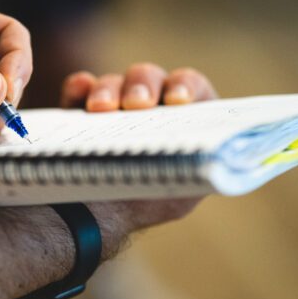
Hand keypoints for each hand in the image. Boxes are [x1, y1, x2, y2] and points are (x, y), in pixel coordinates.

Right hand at [59, 63, 217, 238]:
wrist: (90, 221)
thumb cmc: (142, 203)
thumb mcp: (178, 192)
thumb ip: (198, 170)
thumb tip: (220, 160)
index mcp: (180, 116)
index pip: (192, 87)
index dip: (186, 87)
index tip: (177, 100)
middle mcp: (148, 103)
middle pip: (150, 78)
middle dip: (142, 85)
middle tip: (135, 104)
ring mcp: (112, 104)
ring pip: (114, 83)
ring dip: (108, 89)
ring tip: (99, 109)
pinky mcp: (78, 109)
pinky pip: (78, 89)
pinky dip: (79, 88)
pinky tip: (79, 91)